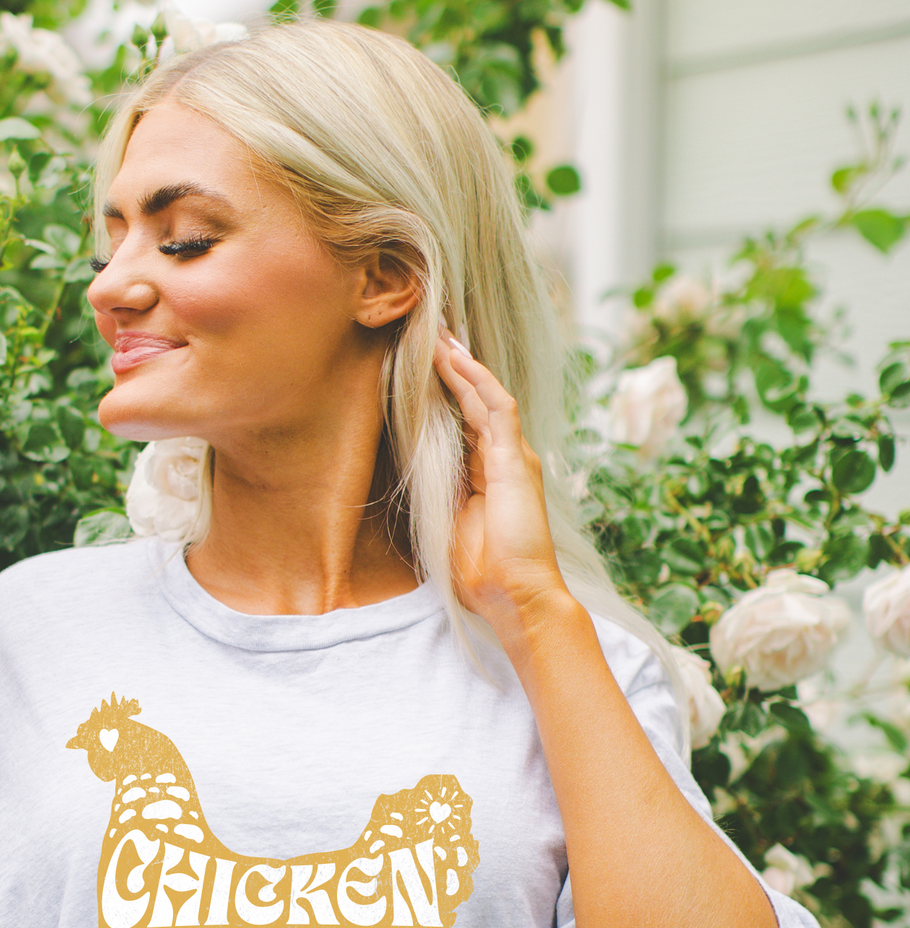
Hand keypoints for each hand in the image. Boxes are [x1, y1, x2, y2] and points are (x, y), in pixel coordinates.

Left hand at [433, 334, 571, 639]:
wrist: (516, 594)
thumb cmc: (483, 572)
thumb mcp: (449, 524)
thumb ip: (438, 495)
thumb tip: (410, 476)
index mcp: (487, 472)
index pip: (464, 420)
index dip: (445, 391)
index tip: (421, 365)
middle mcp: (504, 457)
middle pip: (475, 399)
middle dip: (453, 367)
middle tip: (429, 333)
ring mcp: (512, 456)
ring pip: (485, 396)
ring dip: (461, 364)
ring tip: (437, 335)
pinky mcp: (515, 460)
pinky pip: (496, 409)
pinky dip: (477, 382)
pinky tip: (457, 359)